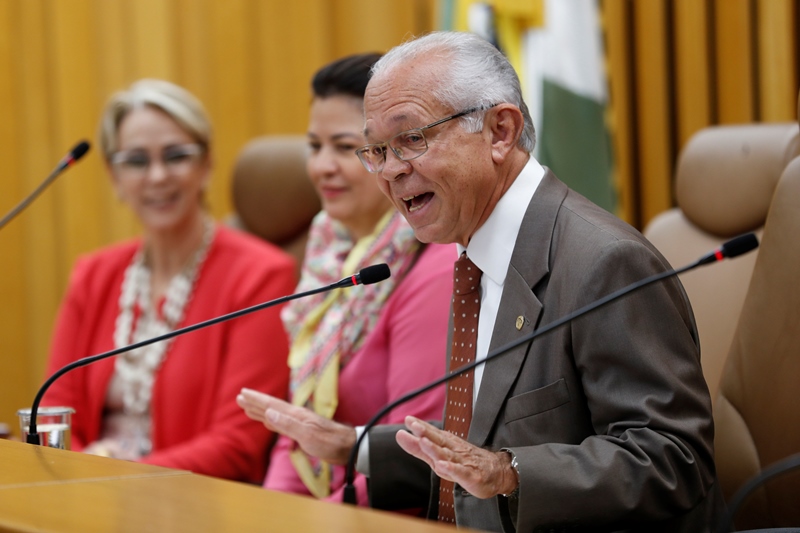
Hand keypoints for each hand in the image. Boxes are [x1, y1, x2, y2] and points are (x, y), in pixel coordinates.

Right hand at [237, 388, 355, 464]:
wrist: (348, 448)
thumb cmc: (330, 442)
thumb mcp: (307, 435)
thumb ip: (288, 424)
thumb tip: (268, 412)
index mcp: (295, 415)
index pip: (271, 405)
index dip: (256, 399)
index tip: (242, 393)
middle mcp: (296, 417)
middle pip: (271, 408)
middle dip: (255, 403)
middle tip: (240, 396)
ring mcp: (299, 424)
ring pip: (275, 415)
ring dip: (261, 411)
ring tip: (248, 407)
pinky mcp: (302, 433)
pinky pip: (280, 424)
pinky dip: (270, 422)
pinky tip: (268, 421)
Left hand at [395, 416, 517, 498]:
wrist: (496, 472)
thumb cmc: (464, 462)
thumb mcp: (438, 456)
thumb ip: (418, 448)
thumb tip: (400, 435)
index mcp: (446, 445)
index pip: (432, 434)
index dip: (420, 427)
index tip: (408, 420)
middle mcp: (453, 451)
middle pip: (439, 441)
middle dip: (426, 432)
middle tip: (413, 424)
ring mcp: (463, 463)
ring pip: (448, 455)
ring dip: (436, 449)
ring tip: (424, 442)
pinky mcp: (471, 477)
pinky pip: (461, 473)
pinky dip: (452, 469)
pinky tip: (443, 466)